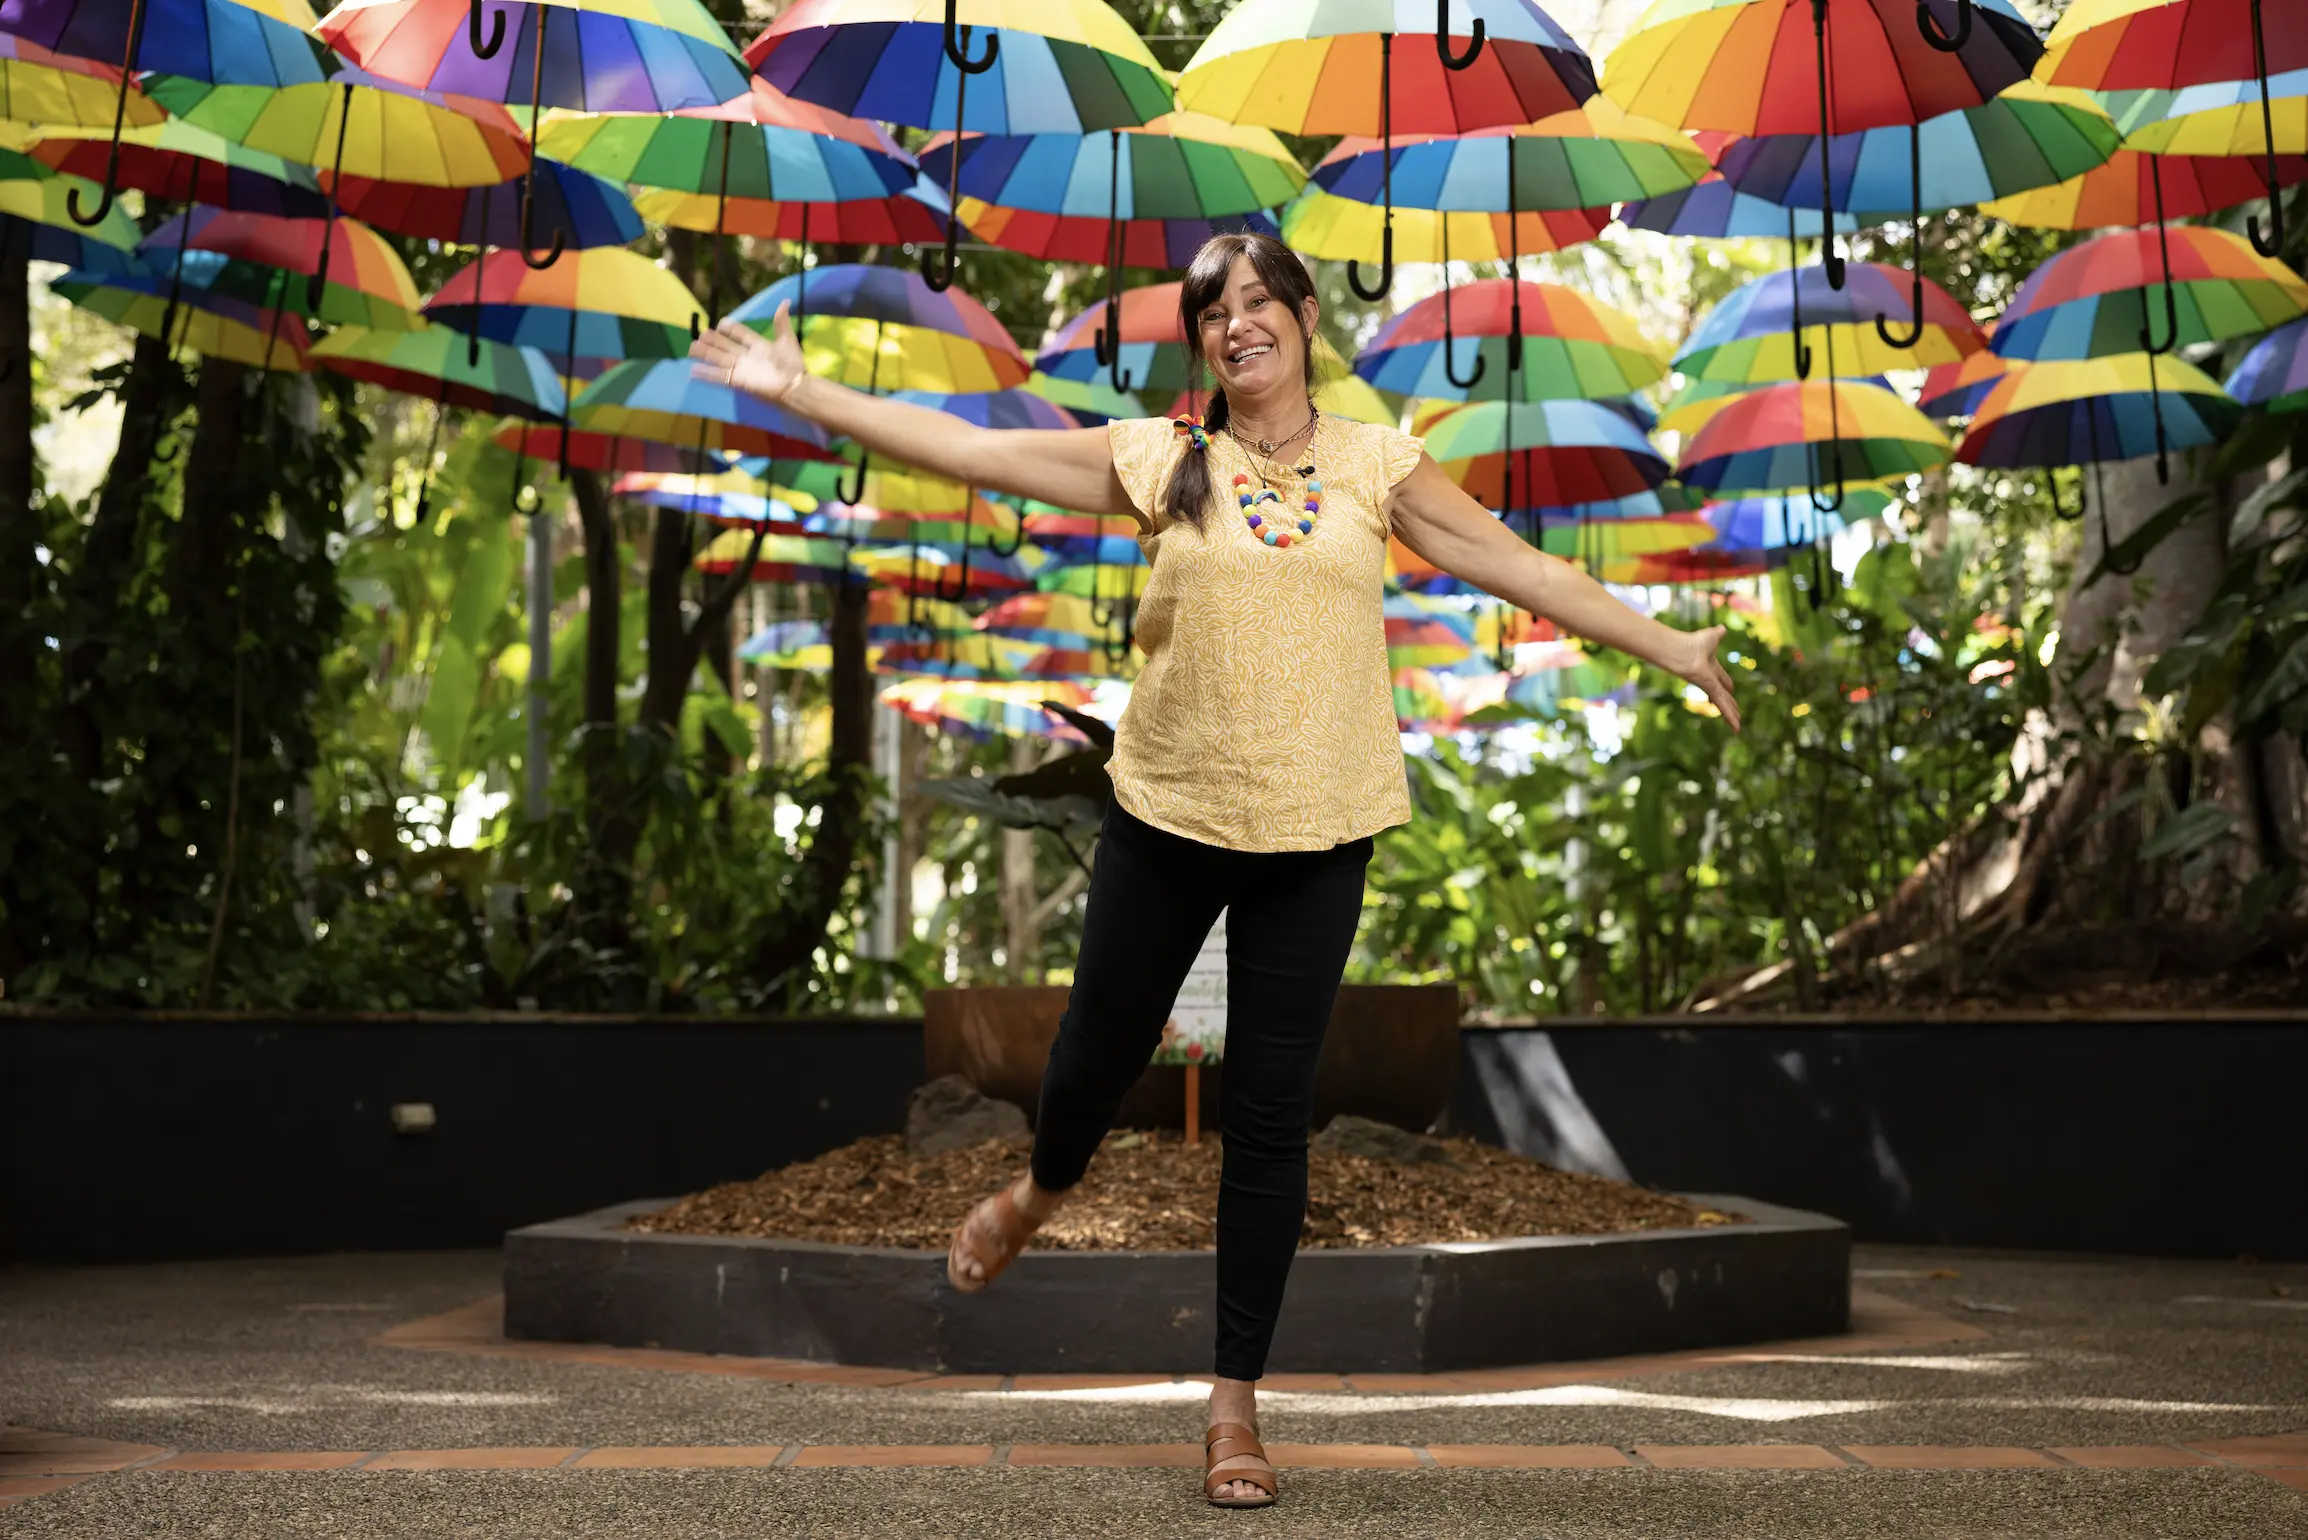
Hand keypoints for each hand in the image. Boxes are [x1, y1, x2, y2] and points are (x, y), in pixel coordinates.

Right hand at [689, 302, 803, 406]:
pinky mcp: (738, 382)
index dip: (731, 328)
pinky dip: (707, 374)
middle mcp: (747, 357)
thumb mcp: (787, 340)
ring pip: (719, 359)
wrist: (794, 386)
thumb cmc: (792, 365)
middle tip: (701, 334)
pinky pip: (720, 376)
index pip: (741, 334)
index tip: (721, 323)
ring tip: (691, 348)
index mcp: (758, 346)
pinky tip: (694, 370)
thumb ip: (781, 322)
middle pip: (726, 346)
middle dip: (713, 341)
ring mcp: (741, 370)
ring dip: (706, 354)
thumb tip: (785, 301)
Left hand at [1669, 624, 1742, 732]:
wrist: (1680, 649)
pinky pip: (1723, 705)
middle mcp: (1710, 679)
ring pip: (1724, 703)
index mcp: (1711, 667)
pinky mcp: (1709, 690)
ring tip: (1737, 726)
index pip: (1722, 680)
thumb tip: (1722, 628)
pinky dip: (1730, 717)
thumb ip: (1717, 634)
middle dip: (1730, 703)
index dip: (1728, 686)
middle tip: (1736, 712)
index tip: (1731, 690)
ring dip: (1731, 714)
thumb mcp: (1711, 636)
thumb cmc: (1691, 642)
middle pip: (1723, 694)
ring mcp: (1709, 686)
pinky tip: (1736, 727)